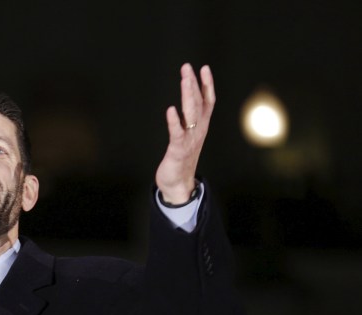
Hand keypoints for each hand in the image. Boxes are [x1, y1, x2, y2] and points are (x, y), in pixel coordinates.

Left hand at [155, 63, 214, 204]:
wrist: (179, 183)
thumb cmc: (182, 156)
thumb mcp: (189, 134)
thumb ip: (190, 118)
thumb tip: (187, 100)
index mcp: (202, 125)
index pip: (208, 100)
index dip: (206, 84)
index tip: (203, 67)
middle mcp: (198, 129)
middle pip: (197, 102)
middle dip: (193, 84)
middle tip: (187, 67)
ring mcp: (189, 139)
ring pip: (190, 114)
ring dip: (187, 96)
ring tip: (184, 80)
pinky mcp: (178, 149)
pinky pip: (177, 133)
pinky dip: (174, 121)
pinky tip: (170, 109)